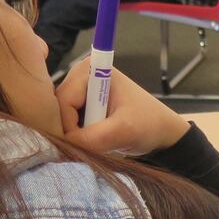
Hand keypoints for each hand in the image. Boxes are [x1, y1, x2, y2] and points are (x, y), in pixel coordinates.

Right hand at [56, 57, 189, 155]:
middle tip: (87, 149)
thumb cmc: (148, 124)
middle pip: (57, 109)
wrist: (161, 133)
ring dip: (73, 136)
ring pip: (59, 119)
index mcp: (92, 69)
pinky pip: (66, 124)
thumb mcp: (123, 130)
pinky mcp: (81, 106)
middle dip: (69, 132)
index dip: (67, 125)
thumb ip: (92, 137)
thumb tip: (63, 145)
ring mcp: (80, 91)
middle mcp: (81, 75)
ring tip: (94, 146)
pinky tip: (91, 143)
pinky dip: (75, 137)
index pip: (64, 100)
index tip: (80, 145)